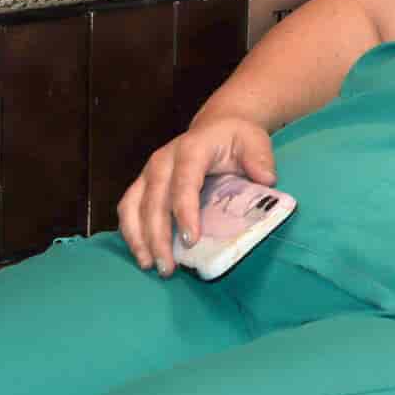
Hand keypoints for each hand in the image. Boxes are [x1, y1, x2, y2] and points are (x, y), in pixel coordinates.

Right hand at [116, 115, 275, 277]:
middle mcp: (163, 160)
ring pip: (133, 206)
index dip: (185, 212)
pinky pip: (127, 208)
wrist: (216, 127)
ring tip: (149, 265)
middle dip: (158, 237)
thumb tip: (266, 180)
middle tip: (168, 267)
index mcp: (191, 149)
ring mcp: (148, 172)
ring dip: (139, 238)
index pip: (184, 182)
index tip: (191, 240)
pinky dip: (130, 232)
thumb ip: (259, 159)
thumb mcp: (254, 140)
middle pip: (154, 201)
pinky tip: (141, 253)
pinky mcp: (142, 183)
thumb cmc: (236, 138)